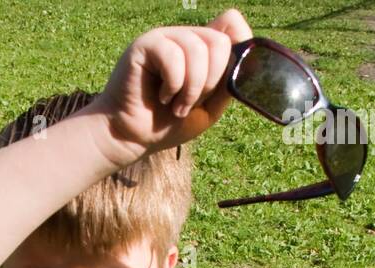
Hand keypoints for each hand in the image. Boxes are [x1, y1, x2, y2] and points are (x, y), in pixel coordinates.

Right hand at [86, 10, 252, 165]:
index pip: (232, 22)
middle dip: (210, 82)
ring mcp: (166, 38)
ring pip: (199, 49)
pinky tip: (162, 97)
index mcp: (202, 49)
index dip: (238, 46)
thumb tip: (243, 60)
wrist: (131, 139)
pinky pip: (174, 56)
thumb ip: (227, 83)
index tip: (225, 81)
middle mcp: (185, 38)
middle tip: (189, 103)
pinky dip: (173, 86)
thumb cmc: (166, 125)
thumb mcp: (208, 108)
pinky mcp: (146, 44)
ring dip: (191, 90)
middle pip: (220, 41)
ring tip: (175, 106)